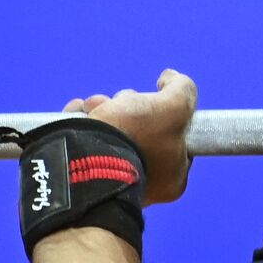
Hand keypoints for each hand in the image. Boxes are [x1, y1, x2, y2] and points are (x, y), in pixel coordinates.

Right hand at [63, 69, 196, 204]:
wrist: (82, 156)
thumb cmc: (136, 136)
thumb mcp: (175, 106)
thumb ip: (183, 89)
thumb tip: (172, 78)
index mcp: (171, 178)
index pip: (175, 137)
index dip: (164, 112)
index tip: (152, 102)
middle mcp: (144, 183)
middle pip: (141, 130)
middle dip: (128, 107)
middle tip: (120, 103)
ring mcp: (111, 178)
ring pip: (113, 131)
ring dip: (102, 108)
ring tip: (94, 106)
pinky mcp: (83, 170)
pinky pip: (87, 137)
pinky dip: (83, 119)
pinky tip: (80, 110)